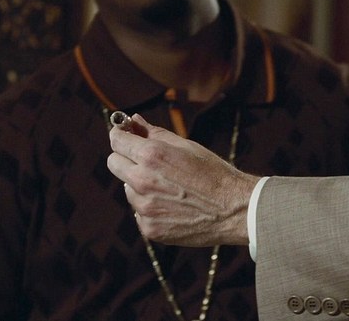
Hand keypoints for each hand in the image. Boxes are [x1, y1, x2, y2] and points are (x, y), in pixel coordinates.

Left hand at [108, 114, 259, 246]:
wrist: (234, 210)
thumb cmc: (213, 173)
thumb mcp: (186, 146)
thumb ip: (155, 133)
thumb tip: (134, 121)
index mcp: (151, 156)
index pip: (116, 141)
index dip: (120, 135)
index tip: (124, 136)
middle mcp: (142, 181)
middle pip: (114, 163)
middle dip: (125, 158)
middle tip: (145, 161)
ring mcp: (144, 208)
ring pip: (127, 189)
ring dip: (140, 186)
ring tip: (169, 188)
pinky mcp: (149, 228)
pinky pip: (138, 213)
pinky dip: (150, 208)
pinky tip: (172, 206)